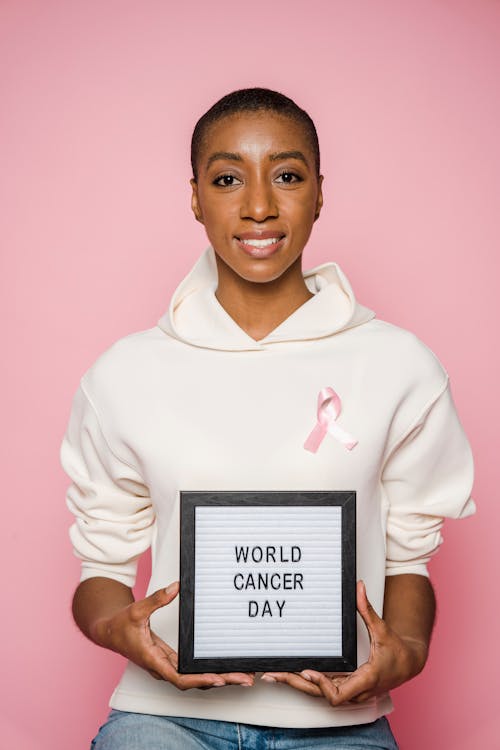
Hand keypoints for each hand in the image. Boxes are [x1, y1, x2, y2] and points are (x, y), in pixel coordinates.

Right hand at [95, 581, 253, 689]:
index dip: (200, 679)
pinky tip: (224, 669)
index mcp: (153, 660)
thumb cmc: (121, 625)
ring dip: (219, 678)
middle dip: (221, 681)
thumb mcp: (137, 609)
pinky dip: (208, 672)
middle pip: (195, 681)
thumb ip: (157, 599)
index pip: (180, 678)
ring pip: (195, 678)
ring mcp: (167, 666)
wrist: (109, 632)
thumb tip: (176, 587)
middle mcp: (162, 668)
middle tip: (246, 678)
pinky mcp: (170, 661)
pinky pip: (192, 671)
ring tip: (243, 676)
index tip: (219, 678)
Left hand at [260, 580, 427, 704]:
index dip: (321, 684)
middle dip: (296, 684)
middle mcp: (356, 690)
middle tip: (273, 673)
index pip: (337, 693)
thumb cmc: (397, 651)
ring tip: (273, 674)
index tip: (307, 671)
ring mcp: (350, 690)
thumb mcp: (383, 630)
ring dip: (296, 684)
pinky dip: (306, 682)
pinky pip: (323, 688)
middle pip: (320, 695)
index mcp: (365, 679)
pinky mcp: (346, 686)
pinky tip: (290, 674)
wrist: (409, 665)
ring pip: (319, 693)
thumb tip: (359, 587)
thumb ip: (368, 610)